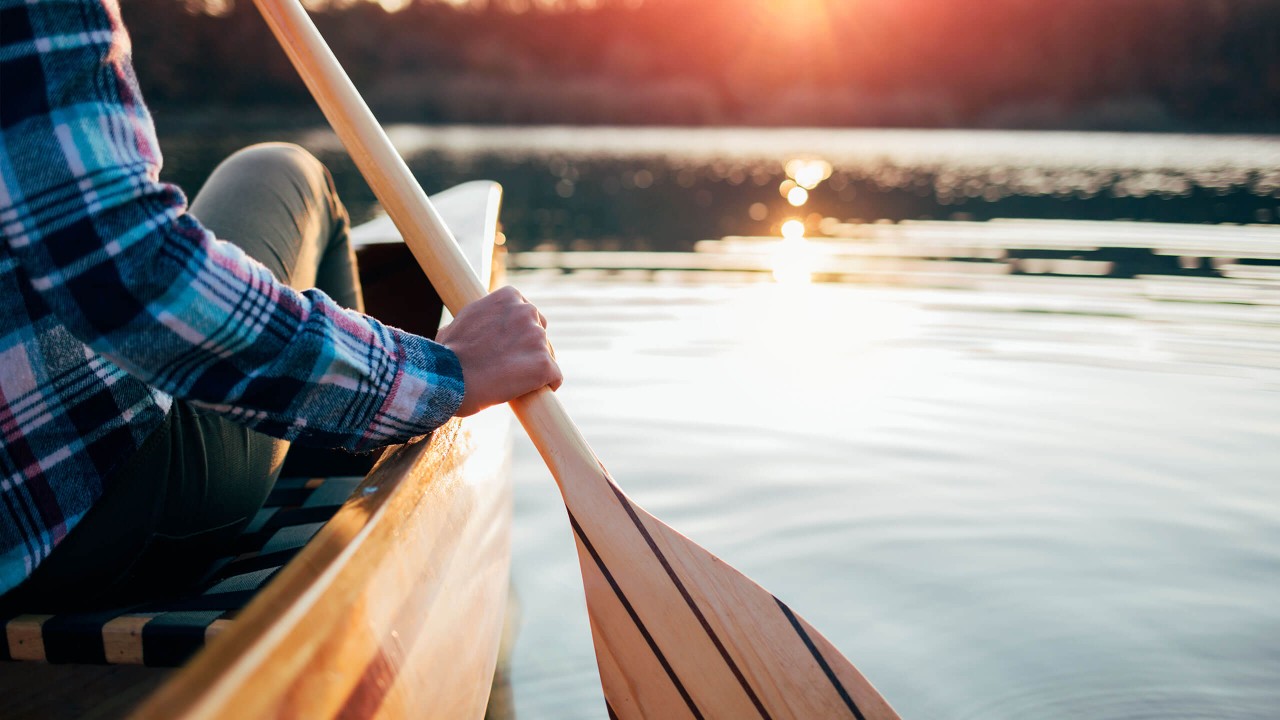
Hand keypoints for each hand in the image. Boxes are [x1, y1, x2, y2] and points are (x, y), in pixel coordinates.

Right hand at [435, 286, 561, 416]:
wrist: (448, 379)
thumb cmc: (446, 355)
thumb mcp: (456, 324)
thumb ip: (474, 321)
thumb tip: (465, 331)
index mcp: (508, 297)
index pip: (525, 311)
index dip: (517, 331)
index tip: (507, 346)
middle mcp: (527, 312)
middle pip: (540, 331)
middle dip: (529, 347)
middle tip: (511, 365)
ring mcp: (538, 338)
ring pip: (547, 355)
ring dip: (535, 367)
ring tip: (513, 382)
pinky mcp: (545, 364)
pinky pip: (555, 377)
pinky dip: (547, 385)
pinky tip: (533, 393)